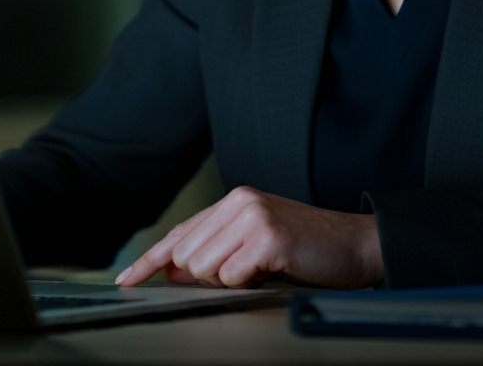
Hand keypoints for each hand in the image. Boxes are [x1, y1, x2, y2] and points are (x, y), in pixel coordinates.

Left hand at [114, 186, 384, 288]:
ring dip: (230, 280)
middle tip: (249, 270)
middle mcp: (241, 200)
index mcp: (236, 199)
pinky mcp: (268, 237)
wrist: (356, 244)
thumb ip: (216, 250)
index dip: (150, 260)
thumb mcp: (256, 244)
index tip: (126, 280)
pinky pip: (232, 278)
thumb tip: (173, 269)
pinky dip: (249, 283)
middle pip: (186, 257)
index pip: (181, 233)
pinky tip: (274, 268)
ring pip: (204, 269)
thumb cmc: (308, 247)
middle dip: (210, 276)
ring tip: (263, 267)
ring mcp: (253, 216)